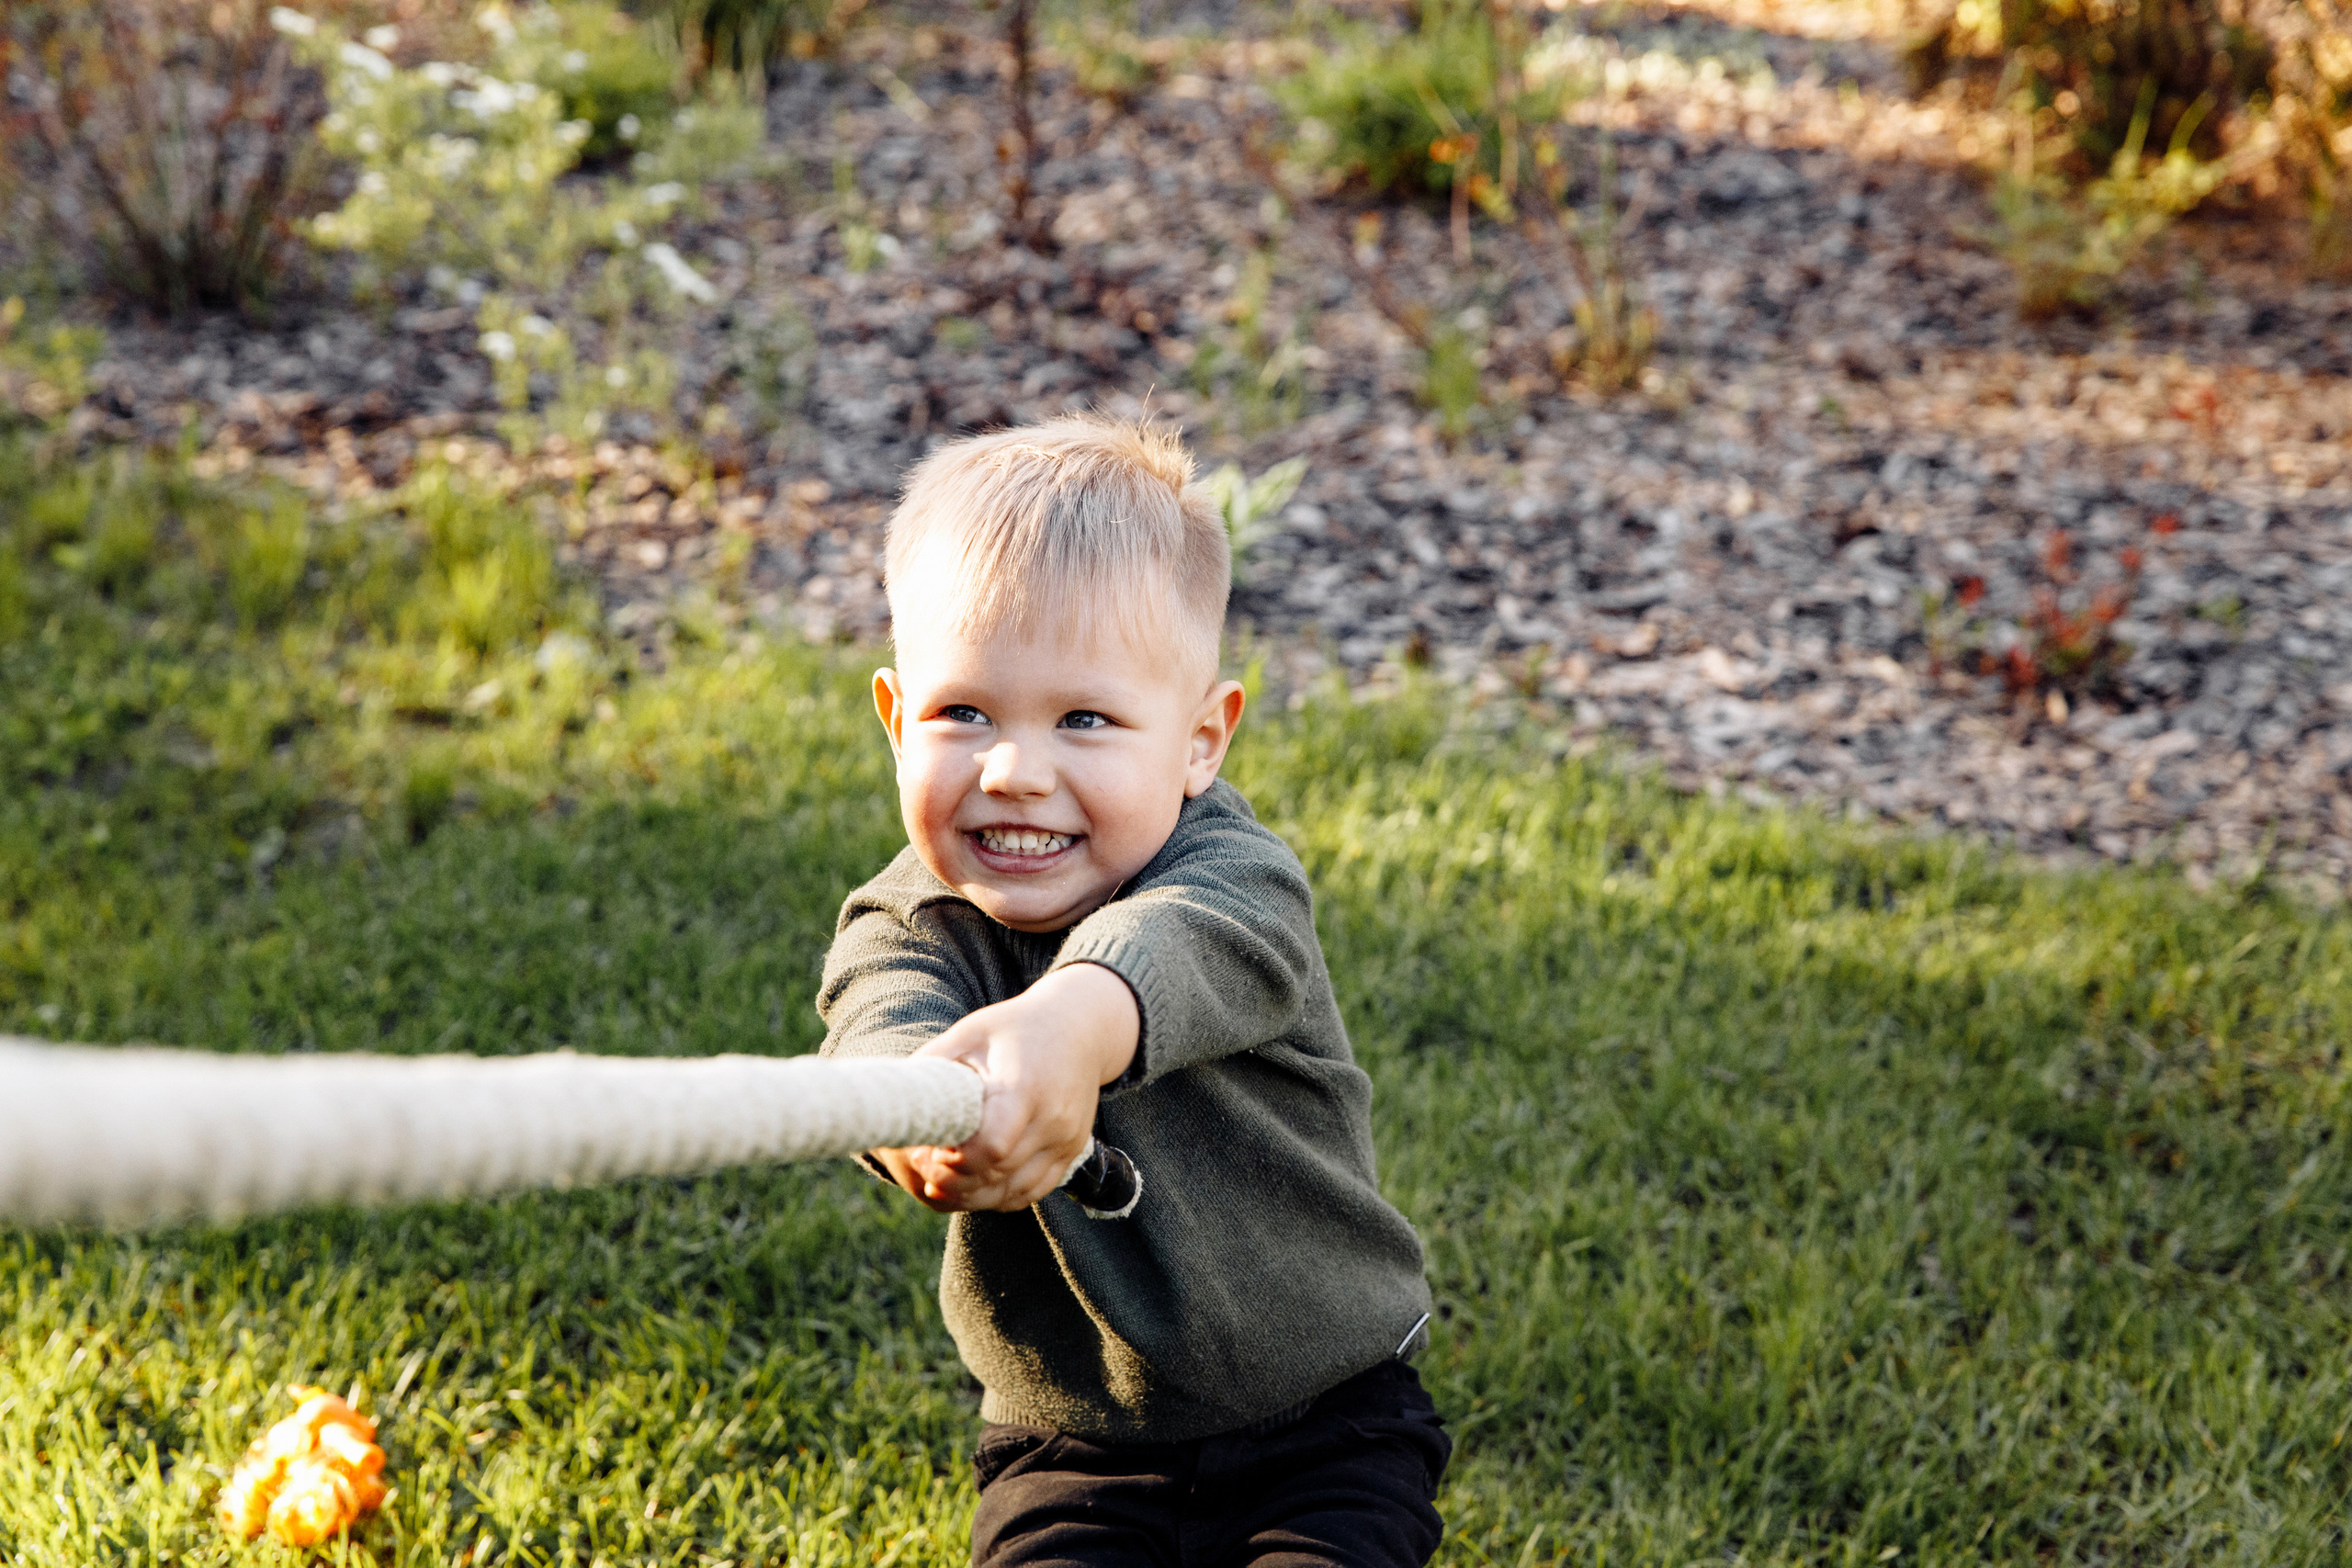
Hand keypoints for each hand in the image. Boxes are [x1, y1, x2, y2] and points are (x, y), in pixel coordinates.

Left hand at [869, 963, 1137, 1212]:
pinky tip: (972, 1184)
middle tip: (924, 1164)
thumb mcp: (969, 1033)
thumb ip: (933, 1067)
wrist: (1081, 1028)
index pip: (991, 1147)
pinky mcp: (1071, 1153)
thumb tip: (893, 1102)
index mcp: (1026, 1087)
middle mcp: (1054, 1120)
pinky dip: (997, 1197)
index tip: (927, 1152)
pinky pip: (1030, 1193)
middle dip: (952, 1181)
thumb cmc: (1015, 1028)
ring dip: (971, 1196)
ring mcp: (1067, 1141)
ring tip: (941, 1180)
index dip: (953, 1162)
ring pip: (1012, 1193)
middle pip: (997, 1176)